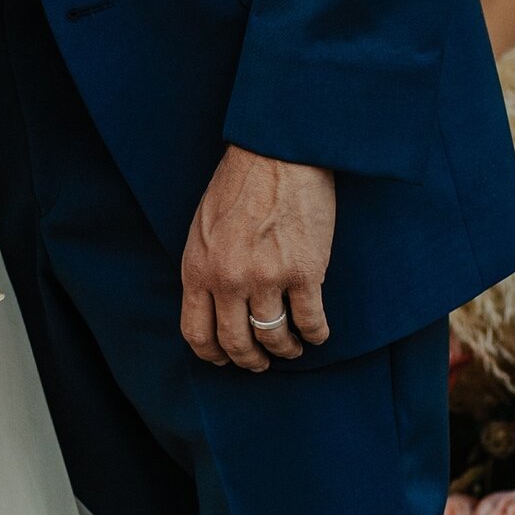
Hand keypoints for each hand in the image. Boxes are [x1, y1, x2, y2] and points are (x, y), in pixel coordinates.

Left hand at [181, 147, 334, 368]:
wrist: (278, 152)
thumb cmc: (240, 183)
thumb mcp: (203, 228)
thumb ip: (205, 267)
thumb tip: (212, 301)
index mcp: (199, 270)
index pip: (197, 333)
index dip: (213, 355)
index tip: (225, 359)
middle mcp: (229, 281)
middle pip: (237, 344)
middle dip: (250, 360)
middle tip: (261, 362)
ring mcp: (267, 279)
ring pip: (274, 338)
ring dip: (285, 350)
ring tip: (292, 347)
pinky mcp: (304, 273)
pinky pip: (310, 321)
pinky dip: (315, 334)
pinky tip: (317, 333)